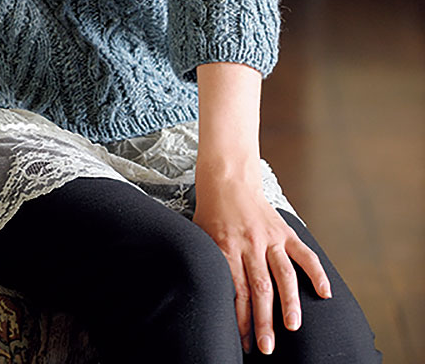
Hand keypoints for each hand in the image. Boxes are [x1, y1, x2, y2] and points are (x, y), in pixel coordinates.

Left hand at [193, 169, 331, 354]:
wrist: (227, 178)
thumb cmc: (212, 211)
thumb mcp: (201, 235)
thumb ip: (210, 262)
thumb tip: (208, 295)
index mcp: (225, 246)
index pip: (235, 289)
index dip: (240, 318)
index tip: (245, 342)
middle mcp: (249, 244)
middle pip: (258, 288)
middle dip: (262, 320)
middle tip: (266, 347)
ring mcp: (269, 237)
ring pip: (282, 274)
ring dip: (289, 303)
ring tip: (292, 327)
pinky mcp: (284, 231)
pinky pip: (304, 253)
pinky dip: (316, 273)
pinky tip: (325, 294)